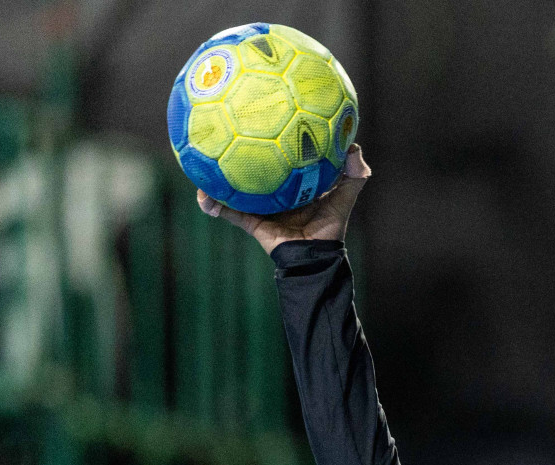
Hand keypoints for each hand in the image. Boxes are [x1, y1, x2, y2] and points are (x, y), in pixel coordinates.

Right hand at [197, 144, 370, 254]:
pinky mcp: (250, 221)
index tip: (258, 117)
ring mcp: (258, 205)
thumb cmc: (330, 226)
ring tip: (199, 160)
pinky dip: (214, 205)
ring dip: (214, 176)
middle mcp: (272, 190)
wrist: (315, 258)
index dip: (268, 136)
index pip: (277, 153)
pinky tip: (203, 198)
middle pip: (249, 165)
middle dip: (233, 149)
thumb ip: (355, 174)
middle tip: (220, 128)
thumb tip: (354, 148)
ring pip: (231, 187)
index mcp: (291, 181)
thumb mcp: (345, 196)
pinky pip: (228, 212)